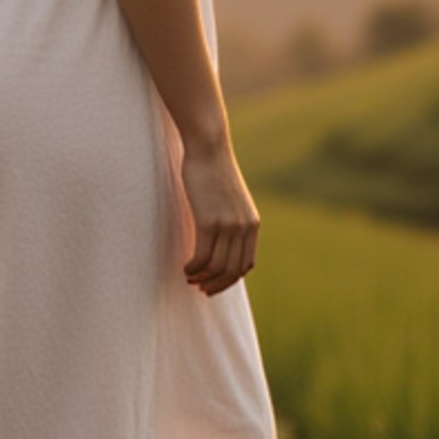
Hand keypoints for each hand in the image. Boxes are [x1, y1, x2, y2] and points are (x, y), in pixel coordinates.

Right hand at [179, 141, 259, 296]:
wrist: (209, 149)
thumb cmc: (214, 172)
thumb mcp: (231, 200)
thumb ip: (232, 220)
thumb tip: (221, 242)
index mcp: (252, 224)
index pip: (245, 264)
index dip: (230, 280)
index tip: (214, 283)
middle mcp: (244, 228)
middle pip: (232, 270)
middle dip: (216, 284)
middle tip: (200, 288)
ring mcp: (228, 226)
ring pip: (216, 267)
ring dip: (201, 278)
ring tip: (189, 277)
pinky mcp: (209, 222)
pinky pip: (202, 257)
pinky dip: (193, 267)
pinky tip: (185, 267)